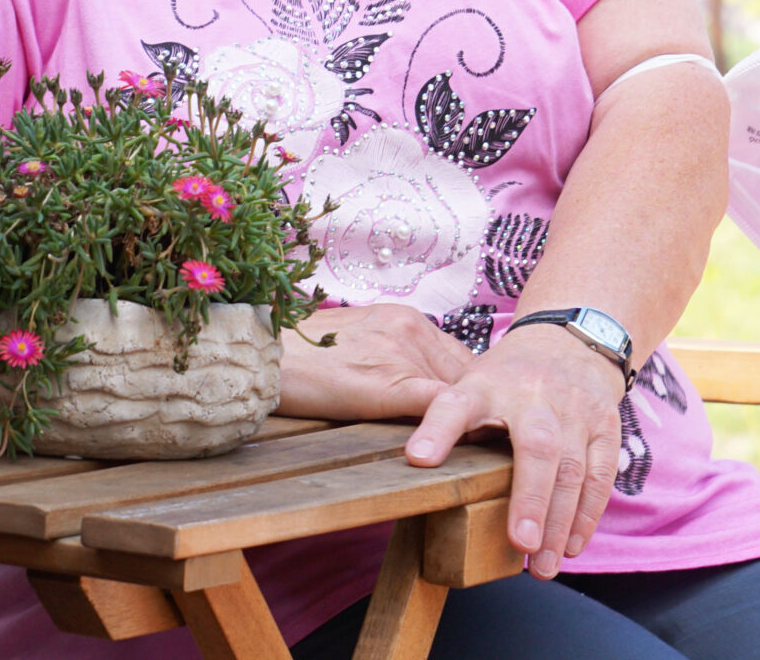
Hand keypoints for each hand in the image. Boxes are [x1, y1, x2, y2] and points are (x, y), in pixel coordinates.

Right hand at [277, 303, 475, 421]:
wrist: (266, 353)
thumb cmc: (303, 354)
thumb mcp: (360, 339)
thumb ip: (394, 355)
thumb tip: (419, 385)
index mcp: (407, 318)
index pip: (456, 354)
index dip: (471, 384)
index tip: (482, 406)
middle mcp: (412, 329)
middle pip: (464, 369)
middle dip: (477, 399)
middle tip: (493, 429)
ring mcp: (403, 353)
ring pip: (455, 386)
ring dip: (469, 413)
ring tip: (487, 440)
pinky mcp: (388, 384)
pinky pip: (434, 401)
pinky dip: (452, 420)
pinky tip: (465, 437)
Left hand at [404, 321, 626, 576]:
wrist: (570, 338)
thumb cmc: (508, 378)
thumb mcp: (471, 383)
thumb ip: (448, 423)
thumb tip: (415, 470)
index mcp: (486, 385)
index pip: (457, 404)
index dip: (437, 430)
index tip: (418, 459)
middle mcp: (534, 395)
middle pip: (537, 444)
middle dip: (530, 495)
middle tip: (522, 544)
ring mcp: (575, 408)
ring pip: (573, 465)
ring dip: (561, 520)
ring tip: (543, 567)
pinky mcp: (604, 423)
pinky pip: (601, 470)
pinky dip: (589, 511)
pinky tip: (572, 545)